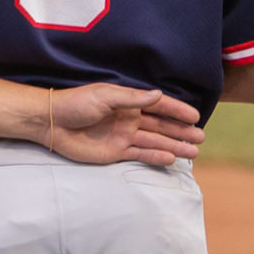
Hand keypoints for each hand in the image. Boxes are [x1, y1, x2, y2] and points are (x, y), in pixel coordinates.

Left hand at [38, 84, 204, 166]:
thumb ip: (133, 98)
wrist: (52, 123)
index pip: (159, 106)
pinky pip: (140, 154)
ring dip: (174, 146)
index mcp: (128, 102)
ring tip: (194, 152)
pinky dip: (156, 157)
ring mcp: (124, 136)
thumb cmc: (77, 103)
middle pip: (161, 125)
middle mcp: (130, 119)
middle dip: (181, 131)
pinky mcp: (115, 152)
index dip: (178, 110)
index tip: (196, 116)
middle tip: (201, 137)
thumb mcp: (106, 95)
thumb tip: (158, 95)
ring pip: (155, 141)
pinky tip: (171, 159)